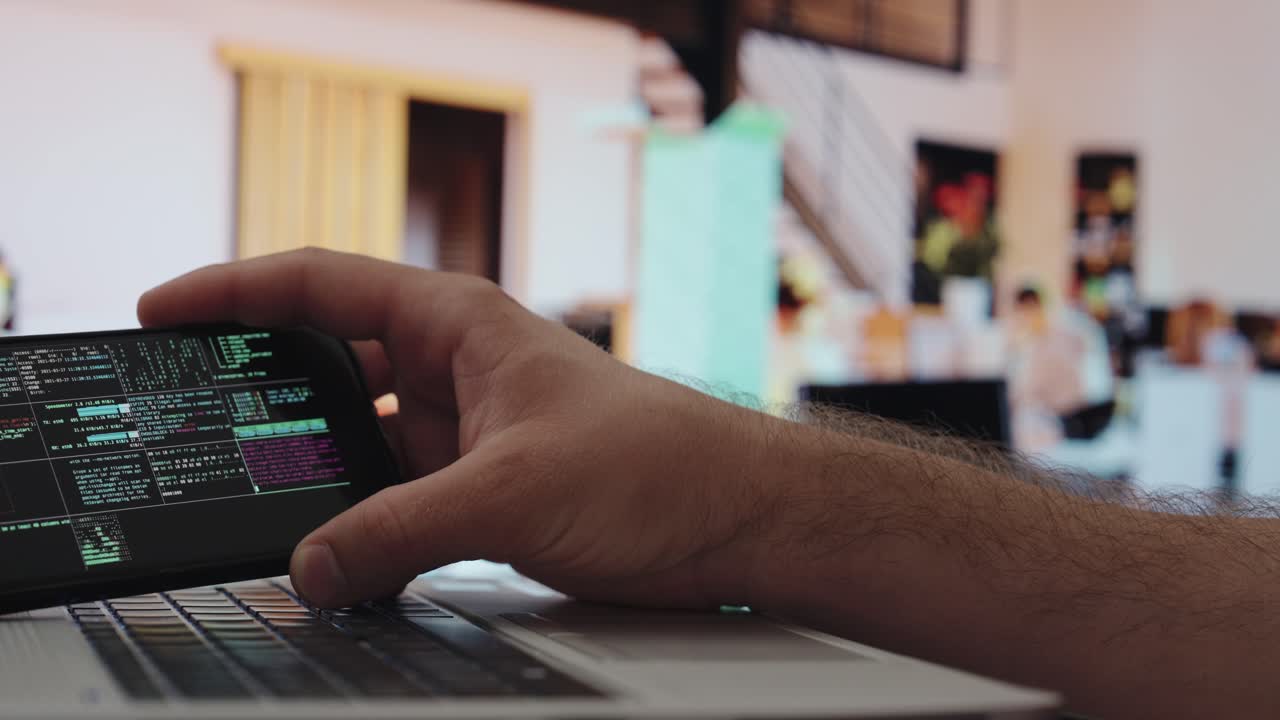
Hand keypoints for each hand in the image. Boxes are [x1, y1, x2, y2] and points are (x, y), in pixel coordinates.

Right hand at [139, 249, 780, 608]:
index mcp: (459, 324)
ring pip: (359, 443)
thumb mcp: (512, 494)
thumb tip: (314, 567)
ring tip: (246, 503)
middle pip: (331, 366)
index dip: (236, 292)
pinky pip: (394, 497)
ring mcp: (467, 431)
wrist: (737, 520)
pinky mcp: (484, 487)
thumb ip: (400, 531)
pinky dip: (358, 523)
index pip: (323, 285)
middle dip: (263, 396)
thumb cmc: (660, 464)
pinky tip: (329, 554)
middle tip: (189, 424)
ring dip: (312, 474)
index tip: (165, 309)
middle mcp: (456, 369)